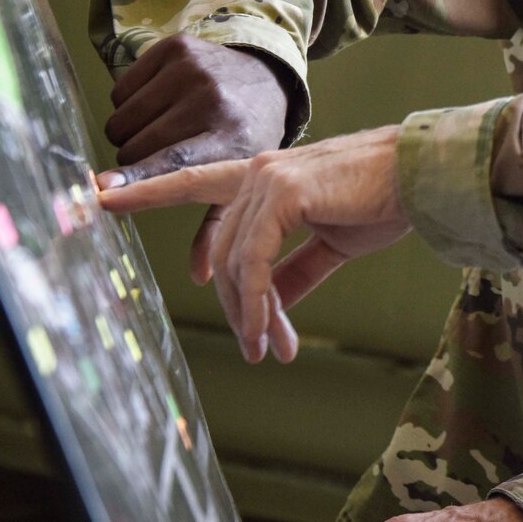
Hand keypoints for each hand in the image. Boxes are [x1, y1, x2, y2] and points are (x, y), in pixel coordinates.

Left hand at [97, 126, 408, 362]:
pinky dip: (256, 302)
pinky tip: (267, 331)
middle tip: (259, 348)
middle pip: (222, 252)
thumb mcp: (332, 240)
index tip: (100, 196)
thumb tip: (270, 305)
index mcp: (264, 175)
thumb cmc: (384, 201)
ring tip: (266, 350)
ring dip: (249, 314)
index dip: (146, 191)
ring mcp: (265, 179)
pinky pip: (254, 262)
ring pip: (234, 262)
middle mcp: (256, 172)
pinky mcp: (283, 193)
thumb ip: (296, 267)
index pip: (192, 183)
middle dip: (238, 306)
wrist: (423, 177)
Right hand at [102, 34, 291, 282]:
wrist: (263, 74)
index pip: (175, 165)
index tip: (101, 193)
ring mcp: (193, 70)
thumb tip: (201, 278)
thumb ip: (218, 225)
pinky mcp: (175, 47)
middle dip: (135, 162)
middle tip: (160, 156)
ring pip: (123, 118)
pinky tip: (158, 103)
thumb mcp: (244, 177)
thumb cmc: (246, 135)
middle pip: (135, 148)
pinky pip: (121, 87)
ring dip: (130, 131)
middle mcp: (212, 101)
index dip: (137, 182)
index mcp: (232, 141)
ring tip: (162, 129)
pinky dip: (128, 101)